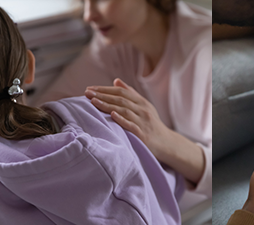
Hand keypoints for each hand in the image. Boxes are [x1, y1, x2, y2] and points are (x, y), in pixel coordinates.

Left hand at [85, 78, 204, 182]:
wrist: (166, 142)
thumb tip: (116, 81)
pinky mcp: (143, 134)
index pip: (121, 92)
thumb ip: (131, 93)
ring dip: (108, 105)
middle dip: (102, 95)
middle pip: (121, 100)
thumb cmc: (152, 124)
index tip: (90, 88)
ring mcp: (143, 122)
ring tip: (93, 101)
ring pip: (124, 110)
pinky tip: (112, 115)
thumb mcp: (144, 106)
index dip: (105, 89)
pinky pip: (131, 125)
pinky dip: (122, 119)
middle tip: (87, 93)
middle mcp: (143, 110)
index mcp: (142, 102)